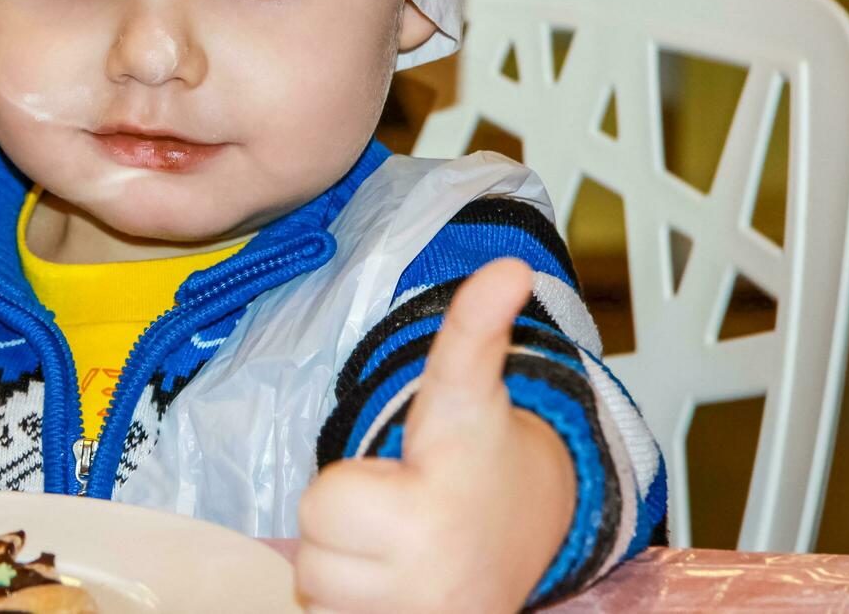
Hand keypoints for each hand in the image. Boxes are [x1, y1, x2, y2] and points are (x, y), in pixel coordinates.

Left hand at [295, 259, 574, 612]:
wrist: (534, 533)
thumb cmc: (482, 457)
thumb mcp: (469, 390)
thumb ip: (475, 329)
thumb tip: (509, 267)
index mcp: (433, 509)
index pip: (328, 498)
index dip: (360, 468)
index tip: (434, 416)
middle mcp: (428, 579)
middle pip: (315, 540)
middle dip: (342, 518)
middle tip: (394, 504)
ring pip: (319, 586)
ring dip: (344, 563)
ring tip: (396, 541)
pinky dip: (351, 600)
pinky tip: (391, 578)